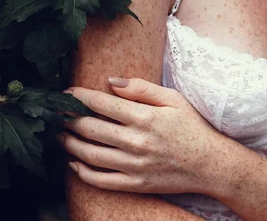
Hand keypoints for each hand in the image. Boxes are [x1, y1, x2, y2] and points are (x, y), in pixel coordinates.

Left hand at [58, 78, 225, 194]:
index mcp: (145, 117)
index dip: (80, 96)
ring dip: (70, 143)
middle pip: (91, 129)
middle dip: (68, 118)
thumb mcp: (173, 98)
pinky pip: (101, 181)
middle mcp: (136, 142)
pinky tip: (74, 163)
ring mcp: (134, 166)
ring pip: (91, 155)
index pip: (103, 104)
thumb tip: (112, 80)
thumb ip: (142, 88)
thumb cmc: (192, 126)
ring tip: (60, 134)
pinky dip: (83, 172)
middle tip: (56, 112)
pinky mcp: (135, 185)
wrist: (210, 164)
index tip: (67, 92)